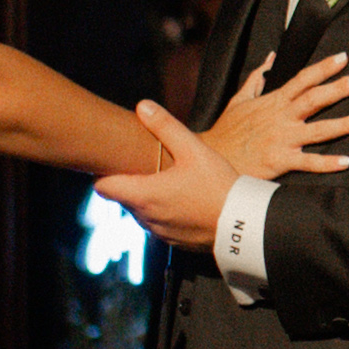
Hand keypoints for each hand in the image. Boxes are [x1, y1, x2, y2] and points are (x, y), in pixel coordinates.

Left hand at [100, 98, 235, 251]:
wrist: (244, 225)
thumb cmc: (219, 186)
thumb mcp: (194, 150)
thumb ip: (165, 126)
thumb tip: (142, 106)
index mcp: (144, 195)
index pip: (103, 188)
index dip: (104, 174)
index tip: (114, 163)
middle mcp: (146, 218)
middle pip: (122, 199)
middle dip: (129, 183)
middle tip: (145, 166)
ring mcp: (159, 233)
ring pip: (140, 213)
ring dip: (146, 199)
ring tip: (166, 182)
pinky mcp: (173, 243)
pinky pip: (158, 226)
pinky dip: (162, 213)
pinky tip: (182, 200)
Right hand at [206, 53, 348, 185]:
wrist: (211, 158)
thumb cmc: (227, 130)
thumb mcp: (238, 99)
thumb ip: (256, 78)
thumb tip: (269, 59)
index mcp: (274, 102)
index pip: (302, 80)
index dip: (323, 68)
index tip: (343, 58)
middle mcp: (281, 118)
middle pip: (314, 99)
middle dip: (338, 88)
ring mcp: (282, 139)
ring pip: (318, 130)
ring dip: (343, 124)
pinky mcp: (280, 161)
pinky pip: (308, 162)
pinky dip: (327, 163)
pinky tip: (346, 161)